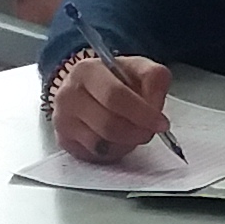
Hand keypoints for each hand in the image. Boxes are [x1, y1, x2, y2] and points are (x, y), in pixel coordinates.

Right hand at [52, 50, 172, 162]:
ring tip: (133, 132)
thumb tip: (155, 107)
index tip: (161, 123)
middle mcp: (69, 94)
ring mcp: (63, 119)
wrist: (84, 88)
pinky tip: (116, 139)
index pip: (116, 96)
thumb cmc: (114, 80)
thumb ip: (154, 79)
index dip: (143, 113)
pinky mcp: (64, 139)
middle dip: (137, 132)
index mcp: (88, 71)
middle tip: (149, 132)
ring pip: (103, 143)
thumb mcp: (137, 69)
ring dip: (126, 143)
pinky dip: (113, 151)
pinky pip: (96, 154)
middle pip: (109, 124)